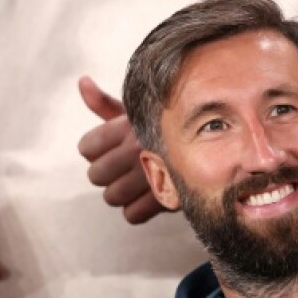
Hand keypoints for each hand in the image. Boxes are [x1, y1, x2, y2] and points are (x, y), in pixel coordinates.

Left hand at [77, 76, 166, 223]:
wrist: (215, 142)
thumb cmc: (167, 124)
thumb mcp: (138, 109)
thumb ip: (105, 102)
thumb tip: (82, 82)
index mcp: (129, 125)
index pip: (87, 147)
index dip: (94, 150)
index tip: (108, 148)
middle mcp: (138, 148)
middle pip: (96, 175)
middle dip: (105, 173)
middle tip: (121, 167)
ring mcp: (152, 174)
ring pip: (112, 197)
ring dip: (120, 193)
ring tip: (133, 182)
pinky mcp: (167, 197)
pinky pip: (132, 214)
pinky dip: (136, 209)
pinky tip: (145, 196)